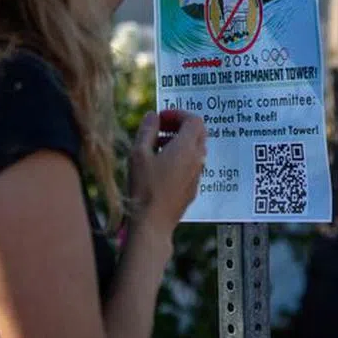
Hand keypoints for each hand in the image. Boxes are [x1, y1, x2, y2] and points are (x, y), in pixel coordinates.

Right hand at [128, 110, 206, 237]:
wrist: (153, 223)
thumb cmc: (144, 188)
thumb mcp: (139, 153)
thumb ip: (147, 130)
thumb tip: (153, 116)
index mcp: (187, 147)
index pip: (194, 119)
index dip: (178, 114)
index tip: (161, 118)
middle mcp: (198, 159)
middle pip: (198, 133)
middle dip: (180, 126)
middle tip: (161, 129)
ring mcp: (197, 175)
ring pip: (195, 149)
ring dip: (179, 142)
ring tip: (156, 148)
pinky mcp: (193, 188)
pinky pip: (192, 164)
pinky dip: (181, 157)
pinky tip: (161, 167)